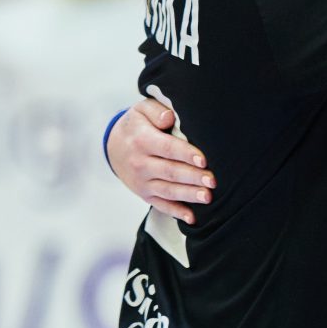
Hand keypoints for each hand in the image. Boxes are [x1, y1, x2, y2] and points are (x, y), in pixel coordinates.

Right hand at [108, 95, 211, 223]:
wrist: (114, 146)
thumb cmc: (136, 126)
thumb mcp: (141, 109)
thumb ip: (156, 111)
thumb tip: (169, 118)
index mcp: (141, 140)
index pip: (167, 148)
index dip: (186, 154)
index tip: (203, 159)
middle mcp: (140, 163)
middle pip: (170, 171)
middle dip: (192, 177)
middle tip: (212, 181)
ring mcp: (142, 182)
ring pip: (168, 190)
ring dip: (188, 195)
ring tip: (207, 197)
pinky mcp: (145, 194)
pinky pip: (161, 205)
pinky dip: (176, 212)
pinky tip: (192, 217)